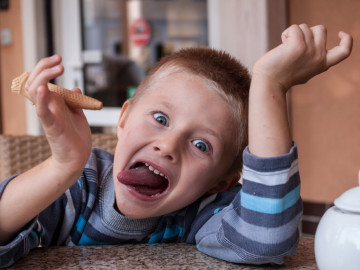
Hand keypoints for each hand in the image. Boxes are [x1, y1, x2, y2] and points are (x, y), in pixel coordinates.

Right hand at [26, 55, 91, 177]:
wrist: (77, 158)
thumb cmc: (75, 137)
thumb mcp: (77, 114)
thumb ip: (74, 101)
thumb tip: (74, 87)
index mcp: (53, 102)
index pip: (41, 78)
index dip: (47, 66)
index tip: (59, 58)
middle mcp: (47, 106)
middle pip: (34, 81)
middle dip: (44, 67)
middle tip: (60, 60)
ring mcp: (48, 116)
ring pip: (35, 92)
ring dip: (44, 78)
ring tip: (58, 69)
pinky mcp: (52, 127)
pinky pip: (42, 112)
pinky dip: (42, 100)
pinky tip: (44, 89)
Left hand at [252, 24, 352, 91]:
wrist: (269, 83)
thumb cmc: (282, 76)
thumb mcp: (303, 69)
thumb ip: (311, 58)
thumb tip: (312, 43)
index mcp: (322, 64)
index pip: (344, 51)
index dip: (347, 40)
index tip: (340, 33)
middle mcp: (319, 57)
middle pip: (321, 29)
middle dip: (307, 32)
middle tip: (294, 46)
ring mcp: (309, 51)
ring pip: (305, 27)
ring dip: (293, 34)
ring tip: (285, 49)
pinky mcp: (298, 46)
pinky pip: (294, 28)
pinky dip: (286, 34)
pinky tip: (281, 46)